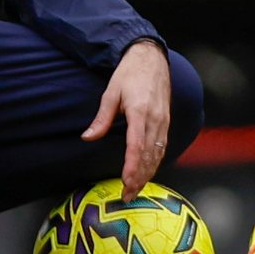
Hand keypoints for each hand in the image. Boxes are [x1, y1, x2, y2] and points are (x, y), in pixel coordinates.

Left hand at [82, 40, 171, 198]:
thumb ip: (101, 118)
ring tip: (136, 189)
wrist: (151, 58)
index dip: (132, 166)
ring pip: (157, 154)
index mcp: (140, 111)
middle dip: (139, 177)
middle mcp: (155, 119)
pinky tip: (148, 172)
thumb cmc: (129, 73)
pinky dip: (155, 162)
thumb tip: (88, 137)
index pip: (137, 145)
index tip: (126, 181)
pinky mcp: (166, 121)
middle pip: (148, 155)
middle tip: (127, 195)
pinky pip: (162, 146)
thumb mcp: (111, 92)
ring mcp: (163, 121)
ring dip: (148, 173)